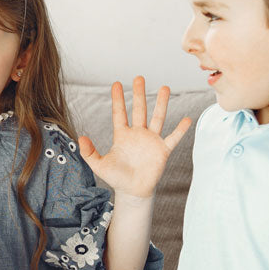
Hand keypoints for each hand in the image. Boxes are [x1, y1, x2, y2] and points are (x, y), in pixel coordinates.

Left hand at [79, 76, 191, 198]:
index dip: (117, 99)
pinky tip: (187, 119)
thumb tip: (81, 138)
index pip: (119, 113)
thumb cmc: (116, 178)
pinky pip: (173, 138)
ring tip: (165, 88)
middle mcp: (138, 134)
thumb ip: (89, 152)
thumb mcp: (99, 165)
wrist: (132, 191)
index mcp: (122, 135)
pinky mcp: (162, 151)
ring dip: (161, 104)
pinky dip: (180, 130)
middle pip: (139, 110)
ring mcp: (151, 141)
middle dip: (139, 94)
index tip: (116, 83)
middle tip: (139, 78)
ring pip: (158, 118)